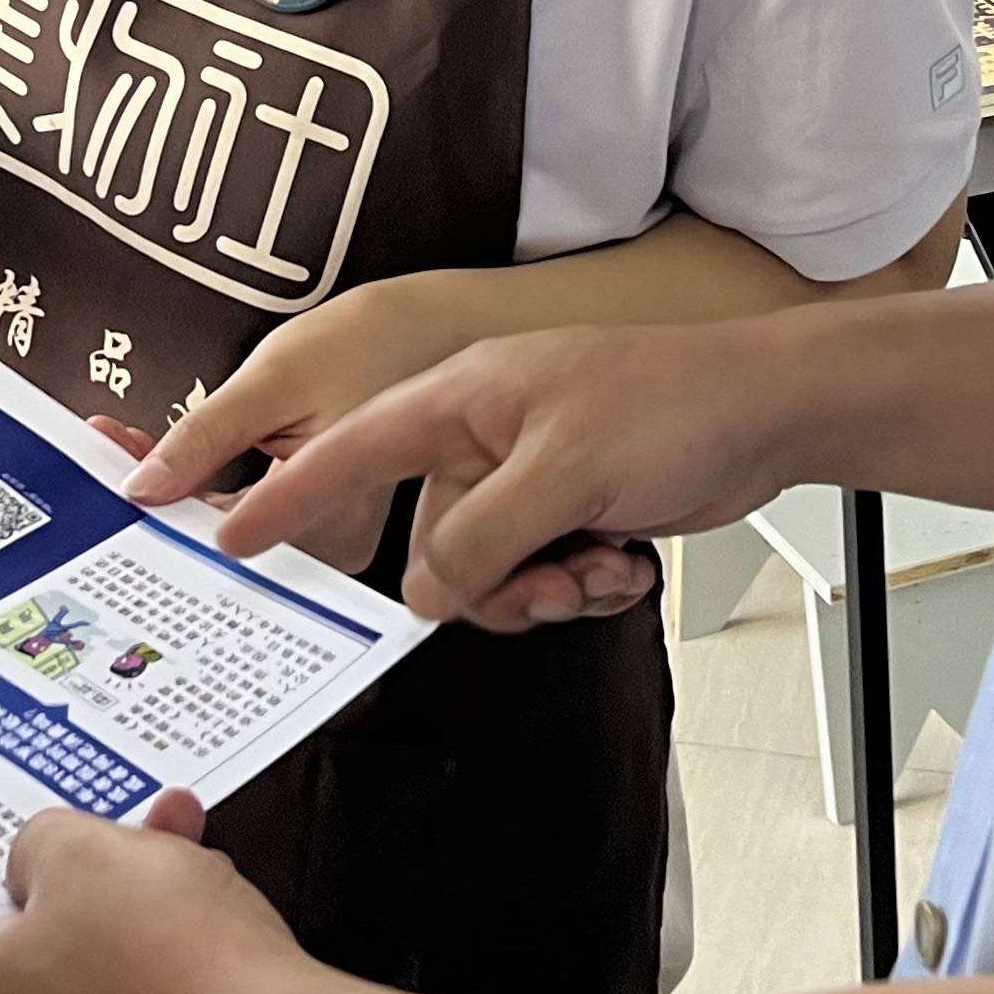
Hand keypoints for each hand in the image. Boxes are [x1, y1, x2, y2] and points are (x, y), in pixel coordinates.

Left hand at [0, 798, 300, 993]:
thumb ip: (40, 841)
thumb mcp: (82, 849)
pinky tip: (208, 900)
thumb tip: (40, 855)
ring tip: (172, 846)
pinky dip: (172, 947)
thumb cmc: (172, 969)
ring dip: (129, 901)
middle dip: (66, 875)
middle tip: (91, 833)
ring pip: (96, 964)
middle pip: (21, 948)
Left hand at [117, 280, 469, 575]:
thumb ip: (203, 438)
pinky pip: (255, 512)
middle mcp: (336, 543)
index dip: (155, 491)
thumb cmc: (371, 342)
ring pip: (232, 523)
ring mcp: (335, 534)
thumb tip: (143, 487)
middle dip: (161, 485)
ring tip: (134, 445)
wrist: (433, 326)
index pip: (215, 531)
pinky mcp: (330, 518)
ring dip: (182, 482)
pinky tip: (180, 453)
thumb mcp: (272, 381)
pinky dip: (212, 481)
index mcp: (330, 517)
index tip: (109, 453)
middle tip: (110, 445)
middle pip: (220, 534)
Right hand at [213, 321, 802, 631]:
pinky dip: (578, 586)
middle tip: (550, 580)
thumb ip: (479, 537)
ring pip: (484, 575)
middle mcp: (481, 438)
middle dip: (487, 584)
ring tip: (601, 568)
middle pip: (429, 547)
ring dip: (543, 592)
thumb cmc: (672, 401)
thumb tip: (425, 595)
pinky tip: (625, 566)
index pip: (348, 449)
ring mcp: (524, 478)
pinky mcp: (567, 511)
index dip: (284, 491)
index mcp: (458, 398)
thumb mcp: (563, 473)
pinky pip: (536, 578)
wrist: (769, 411)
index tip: (225, 529)